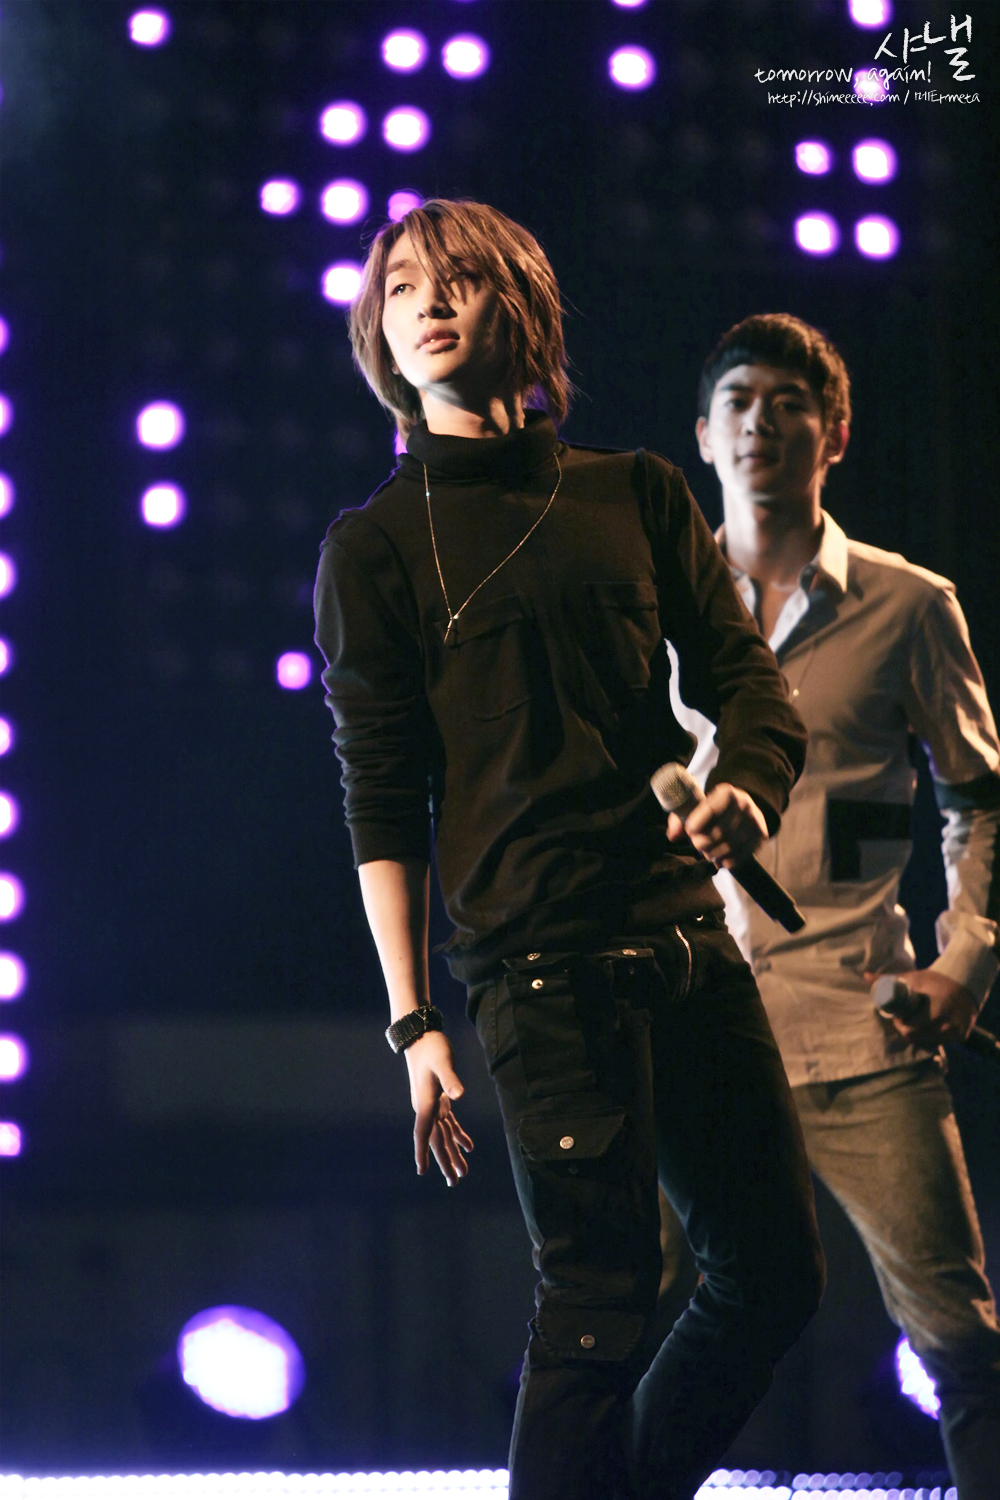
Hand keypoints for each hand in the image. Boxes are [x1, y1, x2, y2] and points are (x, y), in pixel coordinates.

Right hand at [405, 1029, 473, 1185]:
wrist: (421, 1036)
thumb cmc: (432, 1048)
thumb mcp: (443, 1063)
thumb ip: (451, 1079)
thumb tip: (458, 1096)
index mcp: (425, 1104)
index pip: (424, 1133)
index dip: (423, 1152)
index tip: (422, 1171)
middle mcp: (426, 1108)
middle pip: (436, 1141)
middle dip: (445, 1161)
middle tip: (455, 1182)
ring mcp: (432, 1105)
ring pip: (443, 1135)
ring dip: (453, 1153)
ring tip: (462, 1173)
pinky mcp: (440, 1098)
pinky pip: (449, 1123)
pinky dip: (458, 1135)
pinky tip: (469, 1147)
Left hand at [667, 783, 768, 869]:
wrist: (742, 811)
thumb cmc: (713, 811)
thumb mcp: (696, 808)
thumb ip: (680, 819)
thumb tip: (672, 835)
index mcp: (727, 793)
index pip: (712, 808)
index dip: (699, 821)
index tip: (690, 830)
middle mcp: (744, 803)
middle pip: (721, 831)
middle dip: (705, 842)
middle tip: (697, 845)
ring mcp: (755, 819)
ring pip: (732, 845)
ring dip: (715, 854)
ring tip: (708, 854)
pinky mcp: (761, 835)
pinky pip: (744, 853)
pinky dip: (730, 861)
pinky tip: (721, 861)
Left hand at [866, 967, 978, 1048]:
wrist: (965, 985)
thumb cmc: (935, 981)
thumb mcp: (913, 978)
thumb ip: (889, 979)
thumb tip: (866, 976)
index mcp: (937, 1010)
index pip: (910, 1030)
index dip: (900, 1024)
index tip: (898, 1016)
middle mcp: (948, 1025)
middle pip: (917, 1038)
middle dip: (907, 1029)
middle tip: (906, 1018)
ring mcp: (956, 1032)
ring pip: (927, 1041)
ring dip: (919, 1034)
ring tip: (918, 1020)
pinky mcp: (961, 1036)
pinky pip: (940, 1041)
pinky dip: (932, 1035)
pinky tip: (930, 1024)